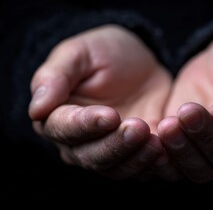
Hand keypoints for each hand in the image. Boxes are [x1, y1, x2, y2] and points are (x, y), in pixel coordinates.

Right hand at [29, 24, 171, 178]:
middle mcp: (80, 142)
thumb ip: (56, 76)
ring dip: (137, 158)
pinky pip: (143, 168)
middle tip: (138, 128)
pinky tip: (168, 153)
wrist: (139, 64)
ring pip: (118, 167)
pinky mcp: (137, 154)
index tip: (109, 115)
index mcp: (58, 116)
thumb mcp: (79, 53)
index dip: (86, 125)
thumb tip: (36, 108)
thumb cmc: (103, 53)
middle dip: (116, 144)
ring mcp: (110, 151)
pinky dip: (155, 164)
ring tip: (156, 141)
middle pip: (92, 155)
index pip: (65, 128)